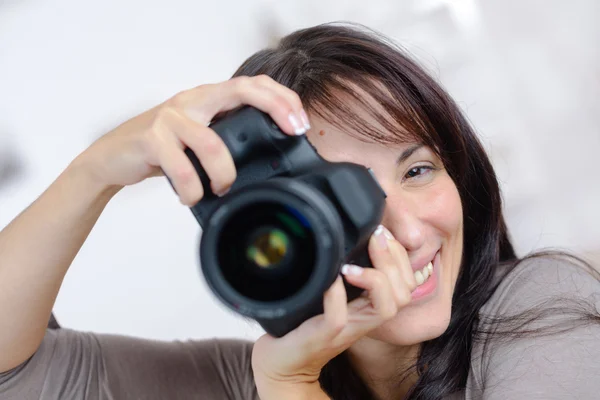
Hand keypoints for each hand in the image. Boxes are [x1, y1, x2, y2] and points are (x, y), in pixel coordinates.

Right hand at [73, 75, 309, 204]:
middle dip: (275, 108)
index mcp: (207, 100)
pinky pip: (182, 168)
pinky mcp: (152, 138)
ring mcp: (171, 117)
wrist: (111, 157)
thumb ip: (224, 139)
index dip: (281, 98)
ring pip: (213, 143)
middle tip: (293, 133)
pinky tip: (191, 197)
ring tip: (222, 188)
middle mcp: (192, 101)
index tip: (301, 123)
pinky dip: (192, 190)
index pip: (251, 84)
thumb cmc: (160, 149)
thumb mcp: (196, 137)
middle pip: (240, 90)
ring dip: (224, 174)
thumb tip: (266, 162)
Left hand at [251, 225, 417, 398]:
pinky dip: (336, 294)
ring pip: (387, 307)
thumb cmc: (304, 324)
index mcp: (370, 306)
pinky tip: (330, 279)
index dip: (400, 256)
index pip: (407, 282)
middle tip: (374, 238)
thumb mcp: (330, 294)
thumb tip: (346, 236)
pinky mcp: (324, 336)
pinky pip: (339, 318)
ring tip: (351, 264)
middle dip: (394, 259)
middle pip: (404, 293)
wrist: (282, 362)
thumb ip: (343, 272)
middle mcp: (365, 319)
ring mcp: (346, 329)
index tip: (381, 232)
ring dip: (375, 278)